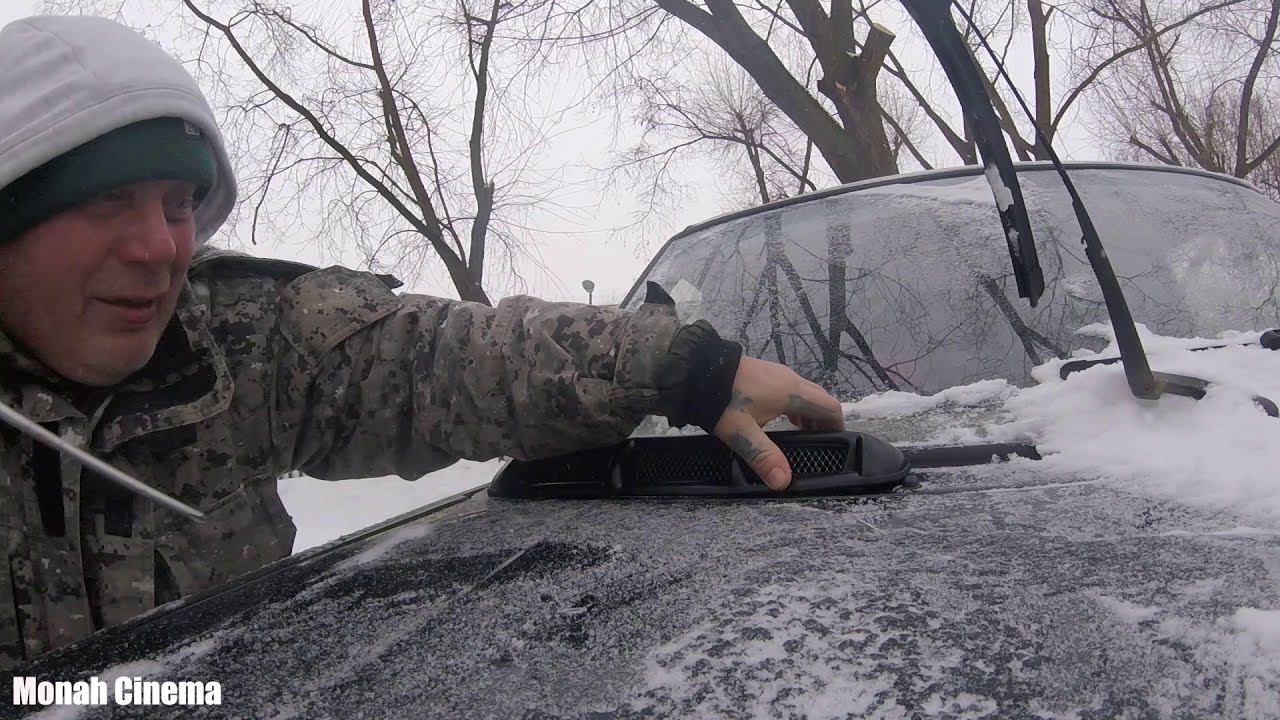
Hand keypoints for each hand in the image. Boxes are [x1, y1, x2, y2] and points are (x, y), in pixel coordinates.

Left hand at [712, 356, 845, 489]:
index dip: (838, 424)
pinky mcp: (763, 373)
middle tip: (819, 443)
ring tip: (802, 434)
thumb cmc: (722, 400)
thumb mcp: (742, 433)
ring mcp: (776, 373)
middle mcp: (789, 379)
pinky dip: (795, 405)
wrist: (695, 370)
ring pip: (804, 393)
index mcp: (791, 392)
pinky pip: (789, 389)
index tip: (838, 442)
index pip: (829, 406)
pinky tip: (781, 419)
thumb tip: (784, 482)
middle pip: (819, 398)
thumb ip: (764, 457)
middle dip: (824, 420)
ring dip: (808, 413)